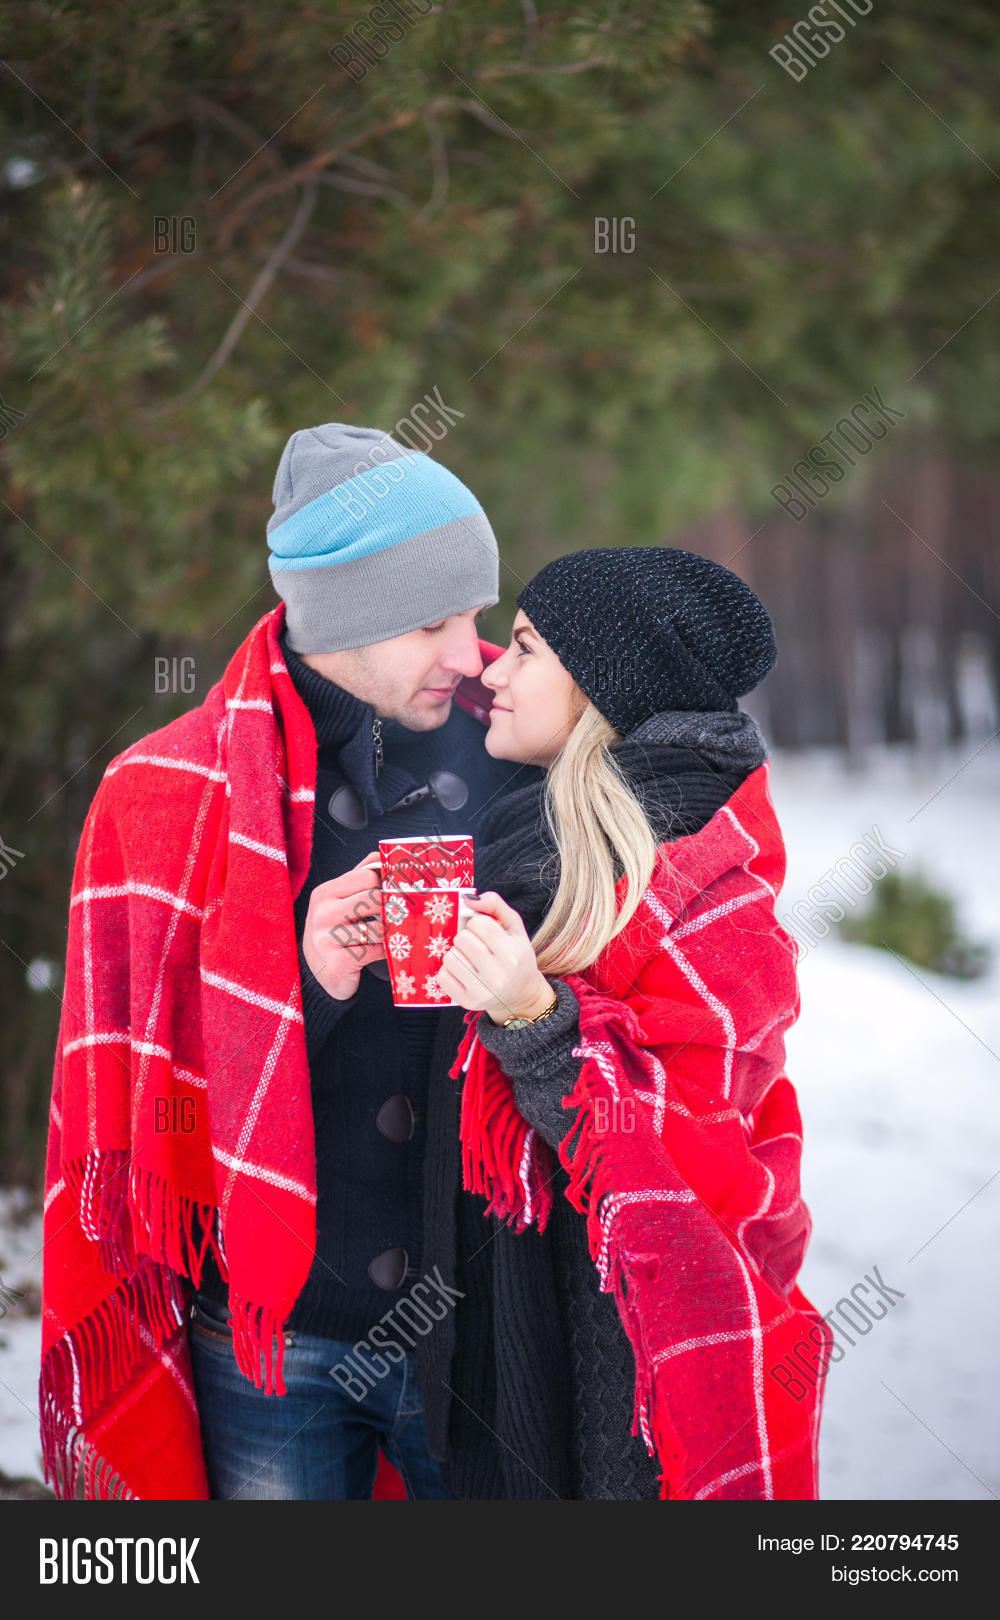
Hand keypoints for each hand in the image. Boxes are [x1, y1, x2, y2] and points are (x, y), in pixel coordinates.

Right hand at [302, 850, 385, 1000]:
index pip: (368, 876)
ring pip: (378, 928)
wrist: (318, 972)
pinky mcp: (337, 962)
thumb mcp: (340, 900)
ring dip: (390, 933)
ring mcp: (327, 939)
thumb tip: (383, 855)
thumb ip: (359, 876)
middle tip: (402, 914)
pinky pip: (375, 951)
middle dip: (392, 907)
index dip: (387, 884)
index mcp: (325, 893)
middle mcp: (323, 913)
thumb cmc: (334, 930)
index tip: (398, 892)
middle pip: (375, 899)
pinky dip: (384, 951)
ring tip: (391, 934)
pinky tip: (382, 952)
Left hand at [435, 891, 550, 1023]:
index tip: (484, 932)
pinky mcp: (468, 1002)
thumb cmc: (515, 954)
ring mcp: (482, 991)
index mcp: (512, 952)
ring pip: (450, 957)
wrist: (520, 993)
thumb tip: (468, 899)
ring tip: (469, 959)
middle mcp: (498, 974)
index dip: (477, 924)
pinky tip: (463, 972)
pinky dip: (449, 971)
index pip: (478, 924)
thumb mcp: (514, 926)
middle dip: (465, 938)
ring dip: (456, 954)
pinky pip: (443, 977)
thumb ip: (495, 905)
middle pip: (461, 940)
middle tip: (475, 945)